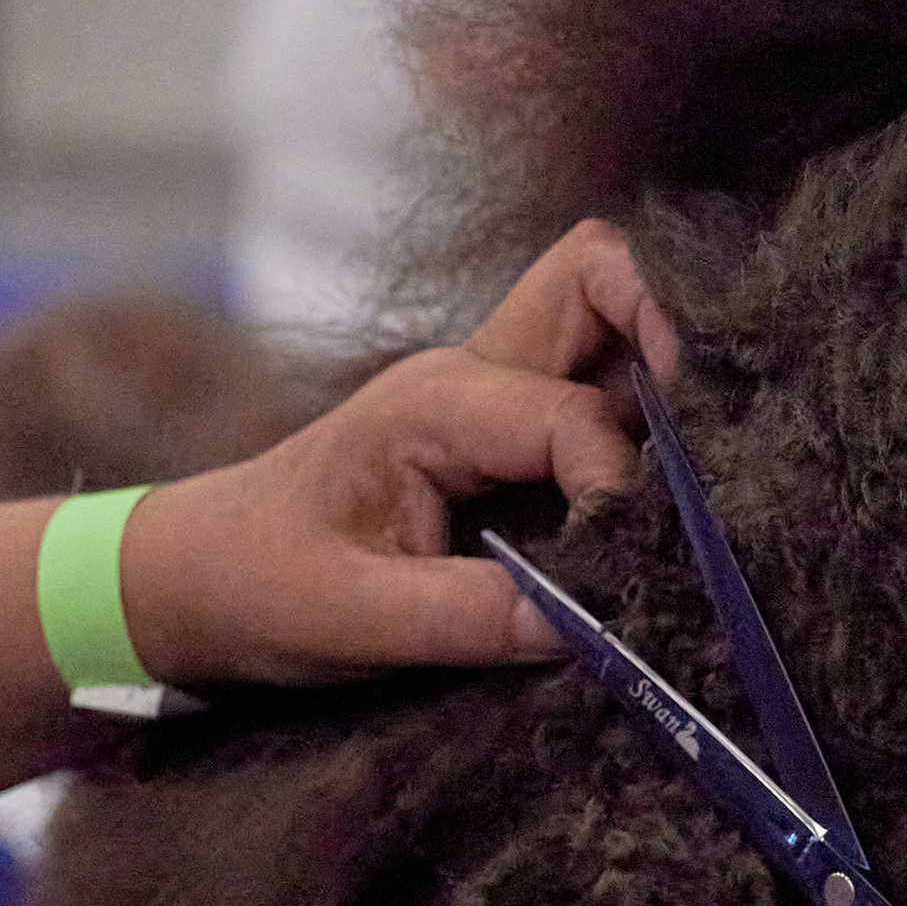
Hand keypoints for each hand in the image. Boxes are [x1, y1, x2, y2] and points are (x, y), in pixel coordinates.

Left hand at [118, 223, 675, 688]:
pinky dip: (648, 416)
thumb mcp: (348, 617)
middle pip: (596, 275)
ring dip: (663, 363)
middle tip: (709, 421)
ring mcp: (495, 397)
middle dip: (667, 325)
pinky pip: (600, 390)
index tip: (623, 559)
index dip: (615, 486)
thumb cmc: (258, 584)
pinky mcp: (508, 435)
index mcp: (435, 402)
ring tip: (703, 450)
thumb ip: (465, 618)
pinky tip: (673, 480)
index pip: (570, 417)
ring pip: (607, 319)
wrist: (197, 578)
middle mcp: (475, 376)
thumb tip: (582, 630)